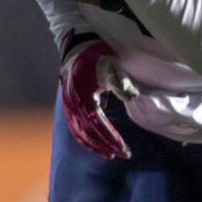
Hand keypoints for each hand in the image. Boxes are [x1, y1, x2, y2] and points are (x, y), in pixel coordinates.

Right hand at [59, 33, 138, 158]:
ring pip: (79, 133)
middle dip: (105, 146)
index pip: (97, 124)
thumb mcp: (112, 66)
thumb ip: (121, 82)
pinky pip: (75, 128)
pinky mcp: (69, 106)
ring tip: (110, 154)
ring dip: (94, 145)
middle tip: (122, 154)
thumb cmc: (97, 55)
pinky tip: (95, 144)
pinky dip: (85, 139)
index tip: (123, 148)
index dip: (110, 138)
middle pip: (88, 133)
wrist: (77, 47)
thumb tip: (133, 97)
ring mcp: (69, 106)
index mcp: (83, 96)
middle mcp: (73, 104)